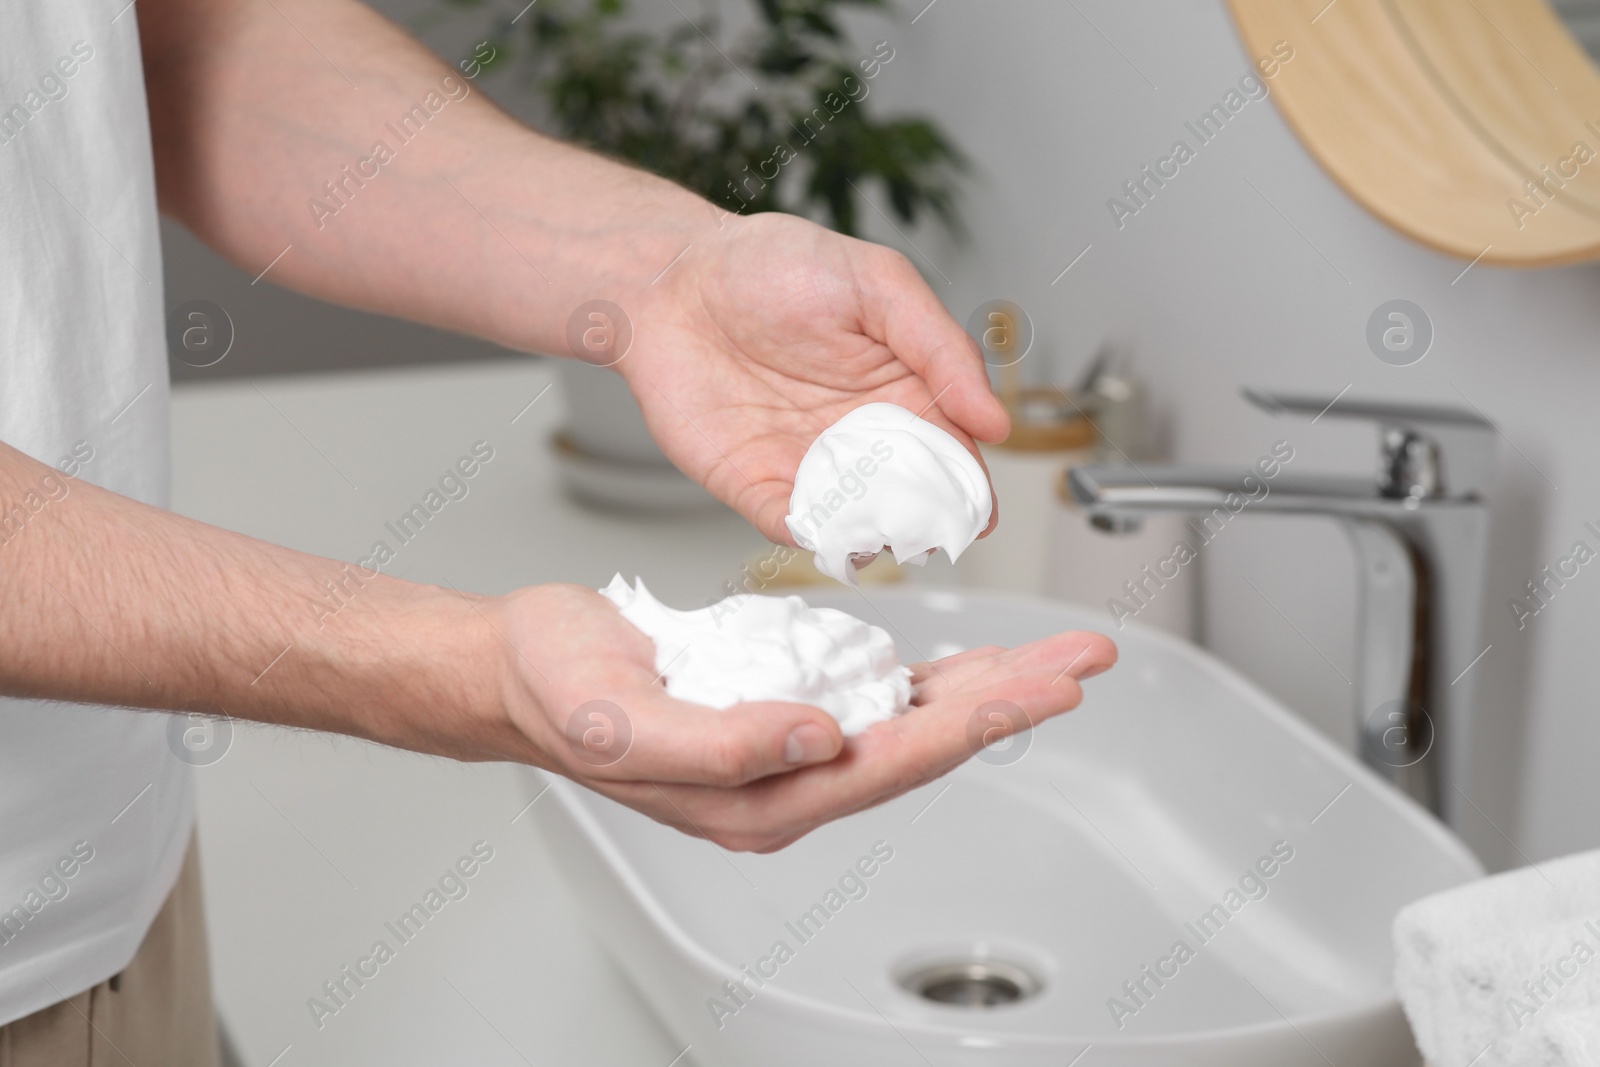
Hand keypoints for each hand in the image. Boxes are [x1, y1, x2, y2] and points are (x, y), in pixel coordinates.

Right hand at [488, 583, 1115, 851]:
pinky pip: (873, 702)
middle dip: (1008, 701)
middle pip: (922, 744)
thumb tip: (819, 739)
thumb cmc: (557, 693)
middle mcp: (785, 781)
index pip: (890, 763)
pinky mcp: (781, 712)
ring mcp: (787, 750)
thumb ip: (722, 745)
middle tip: (1081, 663)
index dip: (973, 724)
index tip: (1038, 688)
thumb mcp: (623, 722)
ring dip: (984, 688)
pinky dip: (929, 680)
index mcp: (756, 797)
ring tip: (1050, 658)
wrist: (517, 670)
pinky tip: (966, 666)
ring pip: (909, 723)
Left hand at [619, 212, 1009, 543]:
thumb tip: (992, 421)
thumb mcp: (880, 284)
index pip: (952, 453)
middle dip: (925, 525)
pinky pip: (788, 524)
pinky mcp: (752, 482)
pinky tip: (819, 528)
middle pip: (909, 501)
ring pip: (854, 523)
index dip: (969, 487)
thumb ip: (941, 347)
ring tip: (878, 532)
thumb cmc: (772, 264)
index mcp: (902, 390)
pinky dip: (807, 535)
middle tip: (931, 532)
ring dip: (870, 537)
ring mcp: (807, 464)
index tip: (978, 510)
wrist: (674, 276)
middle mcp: (859, 436)